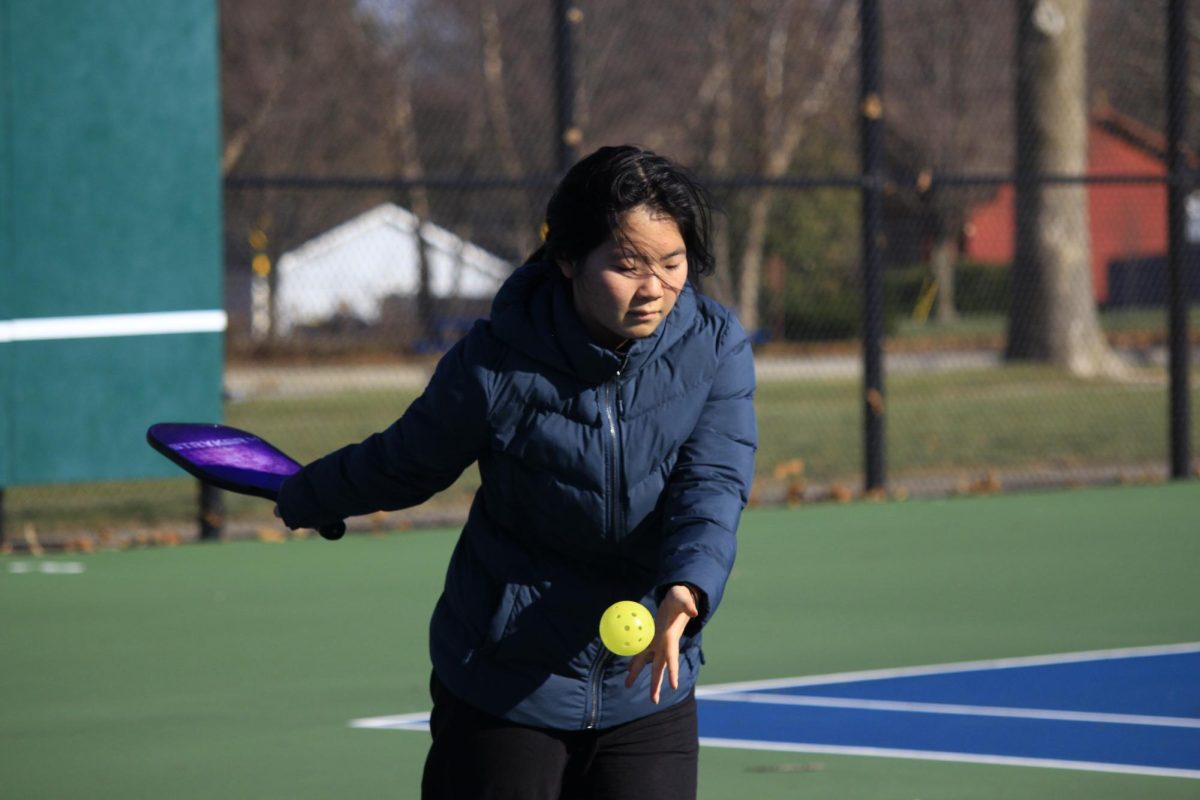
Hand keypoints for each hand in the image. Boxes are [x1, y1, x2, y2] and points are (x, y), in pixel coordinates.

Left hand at [625, 584, 699, 703]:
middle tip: (653, 702)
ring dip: (637, 674)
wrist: (677, 600)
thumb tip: (694, 612)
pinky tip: (628, 670)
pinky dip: (634, 661)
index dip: (673, 672)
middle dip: (656, 685)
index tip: (673, 686)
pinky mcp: (650, 638)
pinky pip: (640, 653)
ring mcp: (657, 643)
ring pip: (646, 663)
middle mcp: (664, 644)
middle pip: (659, 668)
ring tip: (627, 686)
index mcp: (671, 639)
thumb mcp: (682, 598)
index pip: (672, 658)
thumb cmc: (680, 598)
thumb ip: (687, 605)